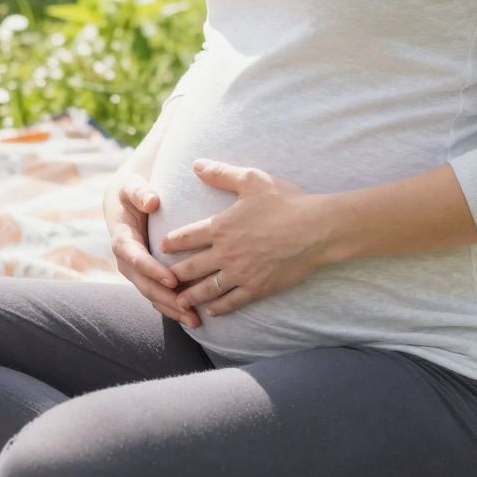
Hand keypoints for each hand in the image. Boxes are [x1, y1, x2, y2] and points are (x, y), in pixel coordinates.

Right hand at [103, 170, 201, 328]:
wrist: (126, 197)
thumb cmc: (131, 188)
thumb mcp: (131, 184)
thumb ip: (139, 191)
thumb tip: (152, 201)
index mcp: (121, 237)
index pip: (133, 257)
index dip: (151, 270)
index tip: (172, 280)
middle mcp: (126, 258)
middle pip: (143, 283)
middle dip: (165, 299)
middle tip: (188, 309)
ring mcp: (135, 269)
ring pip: (151, 294)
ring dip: (171, 308)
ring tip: (195, 320)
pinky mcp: (146, 274)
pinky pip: (157, 294)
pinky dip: (173, 306)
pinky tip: (192, 315)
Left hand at [163, 159, 338, 317]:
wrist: (315, 229)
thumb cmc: (285, 201)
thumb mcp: (252, 180)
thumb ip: (221, 174)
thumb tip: (196, 164)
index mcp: (220, 226)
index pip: (186, 237)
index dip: (171, 242)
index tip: (162, 246)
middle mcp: (225, 253)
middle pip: (191, 267)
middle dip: (174, 274)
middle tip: (162, 279)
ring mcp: (241, 273)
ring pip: (207, 289)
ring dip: (191, 296)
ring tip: (180, 302)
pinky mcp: (257, 288)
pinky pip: (232, 301)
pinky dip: (220, 308)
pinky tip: (213, 312)